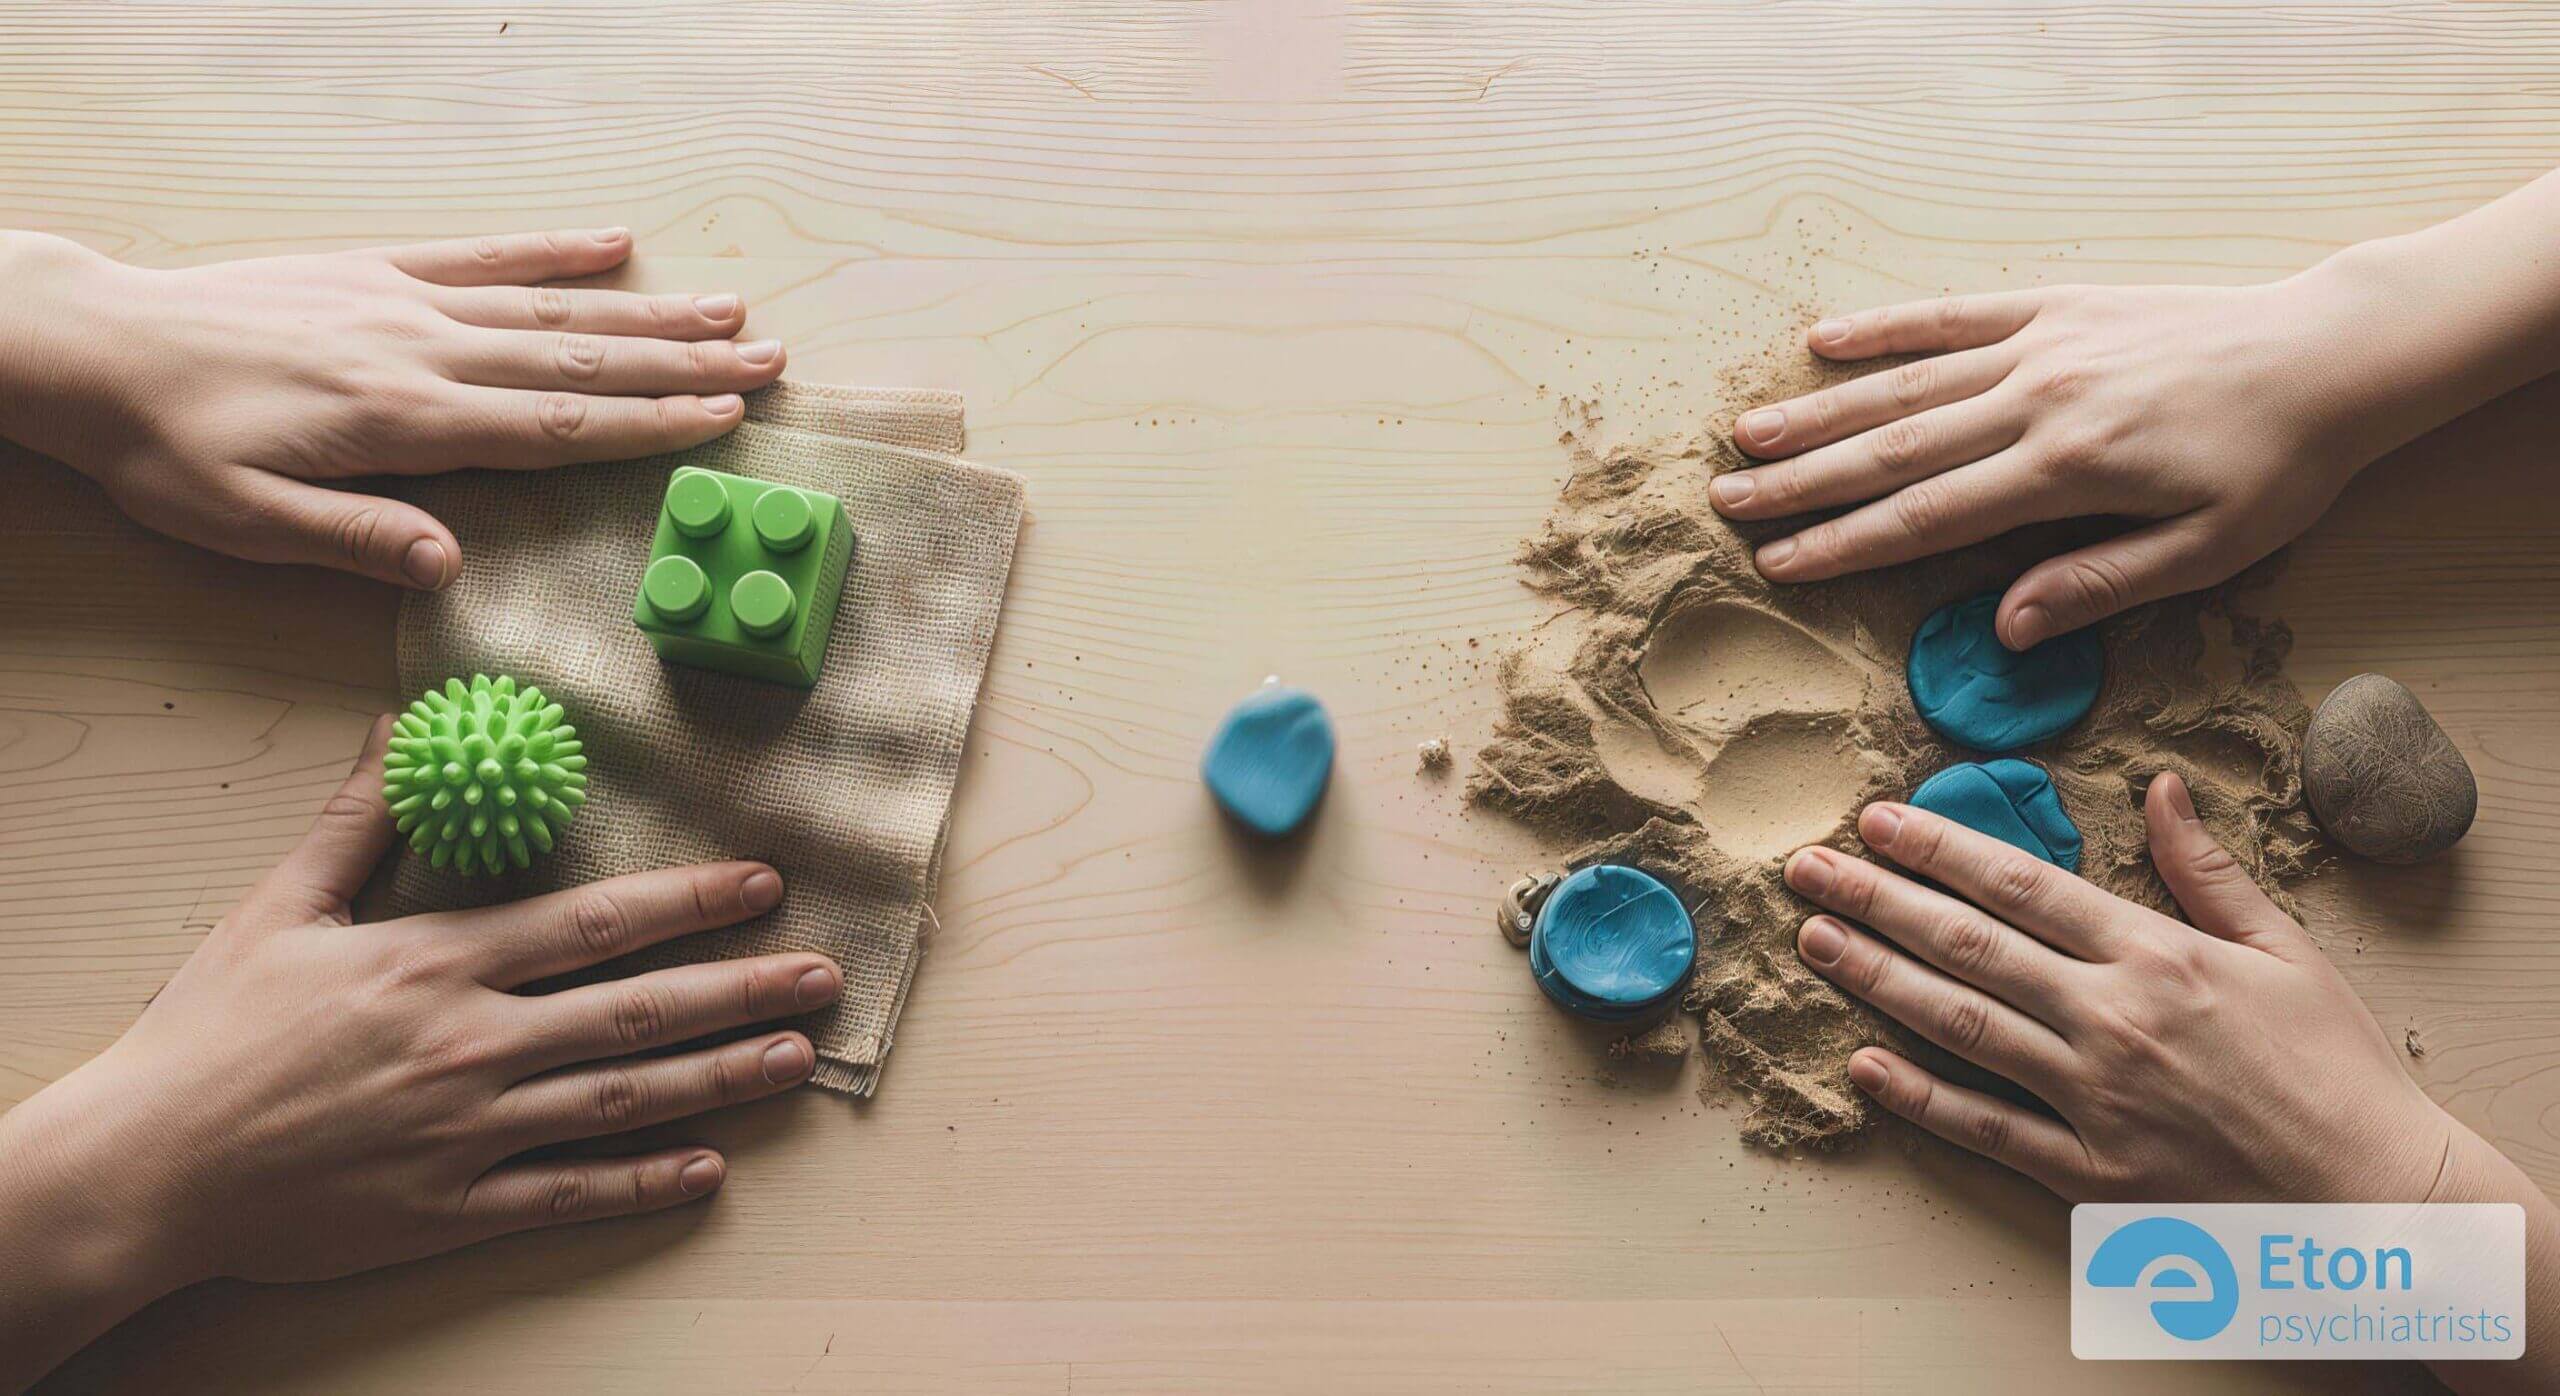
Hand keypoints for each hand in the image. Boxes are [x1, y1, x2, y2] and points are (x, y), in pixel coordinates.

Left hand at [0, 227, 782, 588]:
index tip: (727, 417)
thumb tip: (452, 566)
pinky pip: (480, 255)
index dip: (650, 424)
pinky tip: (614, 244)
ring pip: (548, 307)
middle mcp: (421, 349)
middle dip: (682, 363)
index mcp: (403, 421)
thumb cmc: (165, 449)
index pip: (555, 426)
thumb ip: (355, 539)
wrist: (93, 348)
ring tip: (727, 309)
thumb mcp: (244, 523)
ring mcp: (403, 301)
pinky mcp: (374, 270)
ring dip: (645, 311)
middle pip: (578, 360)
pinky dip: (552, 250)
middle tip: (769, 359)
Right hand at [0, 719, 837, 1386]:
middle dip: (740, 986)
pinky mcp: (451, 1209)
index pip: (593, 922)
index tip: (762, 882)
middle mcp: (471, 1045)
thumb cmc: (210, 1032)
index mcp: (435, 964)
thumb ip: (356, 818)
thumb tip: (403, 722)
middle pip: (634, 1009)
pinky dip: (641, 1181)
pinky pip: (567, 1194)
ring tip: (798, 1055)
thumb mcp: (278, 907)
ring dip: (720, 1075)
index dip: (689, 899)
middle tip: (823, 974)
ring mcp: (468, 1132)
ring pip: (622, 1099)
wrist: (146, 1166)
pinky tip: (709, 1166)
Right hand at [1712, 280, 2376, 649]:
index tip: (1780, 565)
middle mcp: (2037, 399)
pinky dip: (1887, 328)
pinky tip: (1824, 340)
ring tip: (1749, 437)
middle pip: (1894, 448)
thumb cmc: (2277, 467)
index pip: (1928, 515)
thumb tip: (2003, 625)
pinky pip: (1954, 315)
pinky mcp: (2056, 306)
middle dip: (1804, 482)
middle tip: (1727, 504)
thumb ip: (2098, 585)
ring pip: (1907, 384)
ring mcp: (2041, 345)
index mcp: (2068, 469)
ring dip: (1821, 412)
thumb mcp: (2208, 552)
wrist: (2330, 355)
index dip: (1845, 544)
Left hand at [1783, 772, 2450, 1202]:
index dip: (1942, 848)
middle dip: (1879, 899)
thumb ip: (2206, 871)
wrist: (2381, 1201)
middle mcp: (2114, 1020)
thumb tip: (2159, 787)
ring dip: (1876, 978)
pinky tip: (1864, 1065)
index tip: (1879, 821)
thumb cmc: (2339, 1071)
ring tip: (1815, 939)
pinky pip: (1987, 1130)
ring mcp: (2095, 1100)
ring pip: (1960, 1026)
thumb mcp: (2286, 950)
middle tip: (1809, 867)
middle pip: (1969, 946)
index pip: (2024, 886)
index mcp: (2158, 956)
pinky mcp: (2091, 1176)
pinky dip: (1920, 1097)